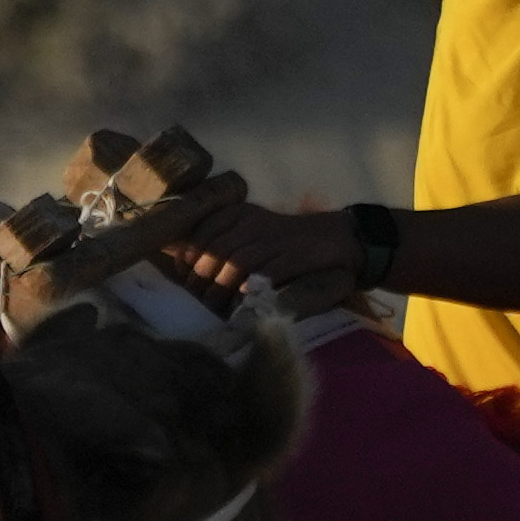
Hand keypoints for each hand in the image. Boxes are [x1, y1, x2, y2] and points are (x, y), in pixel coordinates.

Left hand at [170, 202, 387, 319]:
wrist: (335, 238)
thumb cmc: (286, 242)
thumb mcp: (252, 232)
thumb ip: (223, 242)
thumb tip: (186, 264)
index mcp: (240, 213)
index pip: (203, 231)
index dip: (188, 256)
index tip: (184, 277)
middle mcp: (253, 222)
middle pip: (215, 251)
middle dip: (201, 279)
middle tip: (198, 299)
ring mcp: (274, 238)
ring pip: (234, 265)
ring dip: (220, 290)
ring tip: (215, 307)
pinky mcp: (292, 256)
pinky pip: (262, 275)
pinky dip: (247, 292)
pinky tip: (240, 305)